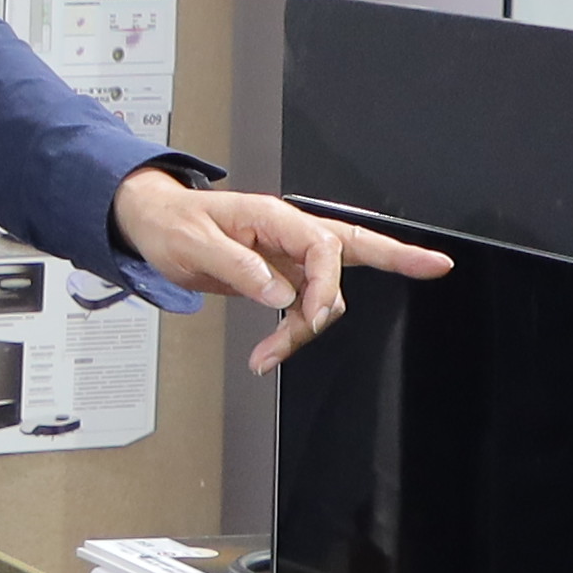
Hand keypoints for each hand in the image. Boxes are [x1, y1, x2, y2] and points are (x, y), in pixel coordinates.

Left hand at [116, 171, 456, 376]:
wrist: (152, 225)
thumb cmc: (172, 225)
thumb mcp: (195, 245)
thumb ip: (239, 267)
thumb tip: (280, 293)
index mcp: (272, 217)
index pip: (322, 245)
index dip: (326, 282)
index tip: (311, 314)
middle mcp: (289, 233)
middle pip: (355, 248)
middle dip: (392, 261)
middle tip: (420, 274)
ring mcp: (289, 255)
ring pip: (325, 294)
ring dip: (303, 328)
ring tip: (267, 354)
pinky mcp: (282, 276)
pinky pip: (305, 304)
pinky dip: (293, 331)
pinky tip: (271, 352)